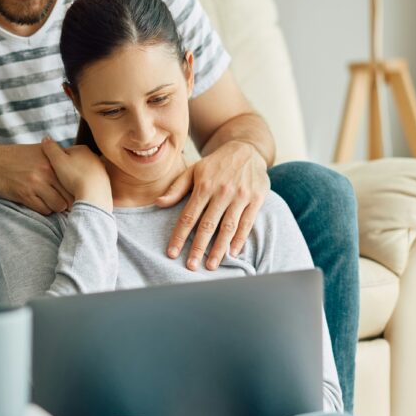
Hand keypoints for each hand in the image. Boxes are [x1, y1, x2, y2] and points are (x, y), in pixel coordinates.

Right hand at [0, 142, 73, 214]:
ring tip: (51, 203)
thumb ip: (57, 158)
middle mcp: (48, 170)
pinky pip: (44, 210)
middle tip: (66, 205)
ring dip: (56, 207)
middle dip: (70, 202)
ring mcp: (36, 183)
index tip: (77, 195)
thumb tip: (77, 168)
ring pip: (59, 205)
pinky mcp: (25, 195)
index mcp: (53, 159)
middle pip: (71, 195)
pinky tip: (39, 204)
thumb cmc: (15, 158)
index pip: (76, 179)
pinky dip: (44, 210)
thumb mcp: (38, 151)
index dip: (78, 190)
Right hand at [41, 138, 112, 211]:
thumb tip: (46, 138)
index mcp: (83, 149)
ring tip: (68, 190)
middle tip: (60, 181)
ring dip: (75, 180)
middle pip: (74, 163)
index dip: (55, 162)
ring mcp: (101, 170)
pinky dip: (83, 188)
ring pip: (81, 174)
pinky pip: (89, 185)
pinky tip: (78, 195)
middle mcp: (94, 157)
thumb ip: (50, 148)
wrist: (94, 196)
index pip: (64, 153)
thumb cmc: (74, 176)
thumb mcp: (58, 159)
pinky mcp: (104, 184)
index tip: (52, 171)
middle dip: (66, 171)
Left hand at [156, 141, 269, 270]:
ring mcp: (240, 196)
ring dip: (219, 248)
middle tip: (191, 266)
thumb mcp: (194, 170)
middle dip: (198, 247)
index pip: (189, 215)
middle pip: (207, 225)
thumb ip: (177, 188)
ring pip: (228, 227)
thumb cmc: (216, 164)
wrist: (246, 149)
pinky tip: (232, 253)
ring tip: (211, 265)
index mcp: (204, 185)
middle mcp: (222, 192)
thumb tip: (158, 203)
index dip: (179, 236)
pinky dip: (240, 239)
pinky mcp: (256, 199)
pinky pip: (247, 223)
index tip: (172, 253)